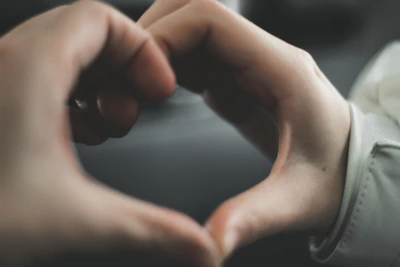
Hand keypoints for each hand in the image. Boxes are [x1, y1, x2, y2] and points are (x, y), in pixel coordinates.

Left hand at [0, 1, 219, 265]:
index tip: (159, 90)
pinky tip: (74, 136)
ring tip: (103, 128)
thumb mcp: (72, 220)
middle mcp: (5, 64)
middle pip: (86, 34)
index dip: (142, 49)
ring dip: (96, 86)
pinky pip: (40, 76)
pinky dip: (69, 98)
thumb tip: (201, 249)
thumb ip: (148, 230)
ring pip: (63, 55)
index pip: (101, 18)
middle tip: (129, 116)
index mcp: (27, 71)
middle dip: (123, 71)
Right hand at [139, 0, 350, 258]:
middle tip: (129, 79)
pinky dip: (171, 71)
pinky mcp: (242, 80)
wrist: (355, 172)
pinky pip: (198, 59)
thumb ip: (253, 216)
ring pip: (193, 33)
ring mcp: (252, 66)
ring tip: (138, 94)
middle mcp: (266, 58)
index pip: (213, 21)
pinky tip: (161, 99)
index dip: (166, 37)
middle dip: (154, 38)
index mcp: (283, 70)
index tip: (141, 78)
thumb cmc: (338, 177)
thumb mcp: (297, 200)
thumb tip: (211, 241)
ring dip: (159, 56)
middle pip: (197, 13)